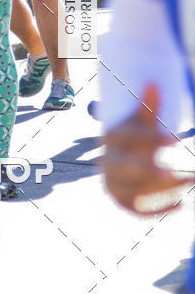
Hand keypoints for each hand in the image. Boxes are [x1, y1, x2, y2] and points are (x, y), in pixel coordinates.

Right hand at [100, 84, 194, 215]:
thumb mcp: (141, 121)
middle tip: (175, 174)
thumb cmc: (136, 136)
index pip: (125, 137)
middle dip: (148, 171)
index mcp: (111, 138)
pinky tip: (182, 205)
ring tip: (192, 180)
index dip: (148, 138)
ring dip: (165, 189)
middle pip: (125, 168)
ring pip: (136, 190)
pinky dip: (158, 210)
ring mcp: (113, 183)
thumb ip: (148, 107)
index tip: (175, 138)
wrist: (120, 157)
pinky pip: (138, 210)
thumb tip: (153, 83)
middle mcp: (108, 162)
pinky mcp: (122, 200)